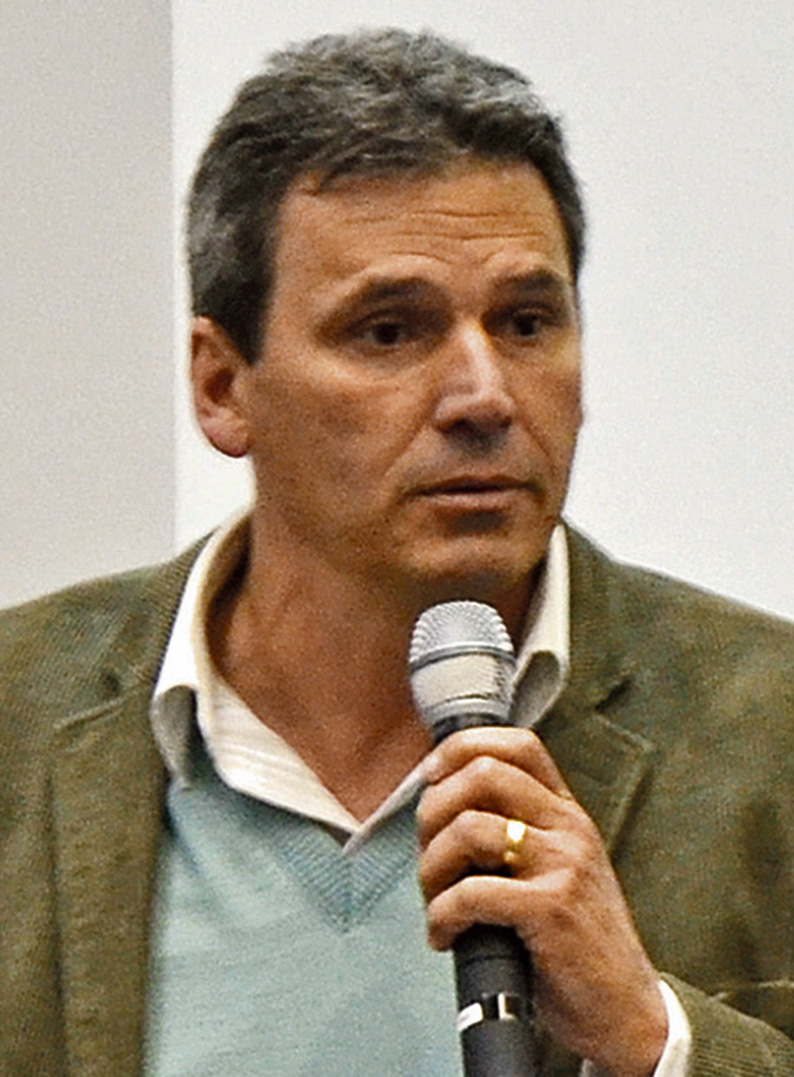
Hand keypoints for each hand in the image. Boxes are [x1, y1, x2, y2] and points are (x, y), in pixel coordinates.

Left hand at [417, 727, 667, 1076]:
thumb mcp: (558, 869)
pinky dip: (441, 915)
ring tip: (435, 901)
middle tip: (427, 855)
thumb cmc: (575, 943)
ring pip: (468, 828)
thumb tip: (440, 809)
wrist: (626, 1010)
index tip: (431, 779)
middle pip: (482, 774)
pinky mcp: (552, 908)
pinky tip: (444, 935)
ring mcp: (564, 864)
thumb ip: (517, 833)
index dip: (462, 749)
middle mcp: (568, 827)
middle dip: (433, 810)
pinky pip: (471, 892)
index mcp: (566, 812)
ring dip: (431, 867)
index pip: (517, 745)